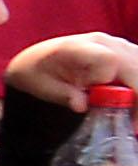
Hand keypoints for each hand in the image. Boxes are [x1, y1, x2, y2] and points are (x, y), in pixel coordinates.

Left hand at [13, 31, 137, 105]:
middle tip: (134, 123)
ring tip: (133, 117)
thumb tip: (81, 105)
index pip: (109, 59)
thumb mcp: (43, 88)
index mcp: (77, 47)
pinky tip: (133, 105)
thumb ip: (63, 95)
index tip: (107, 102)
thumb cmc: (37, 74)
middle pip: (135, 65)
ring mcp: (117, 44)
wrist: (38, 59)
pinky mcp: (126, 52)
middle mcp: (102, 42)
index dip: (112, 81)